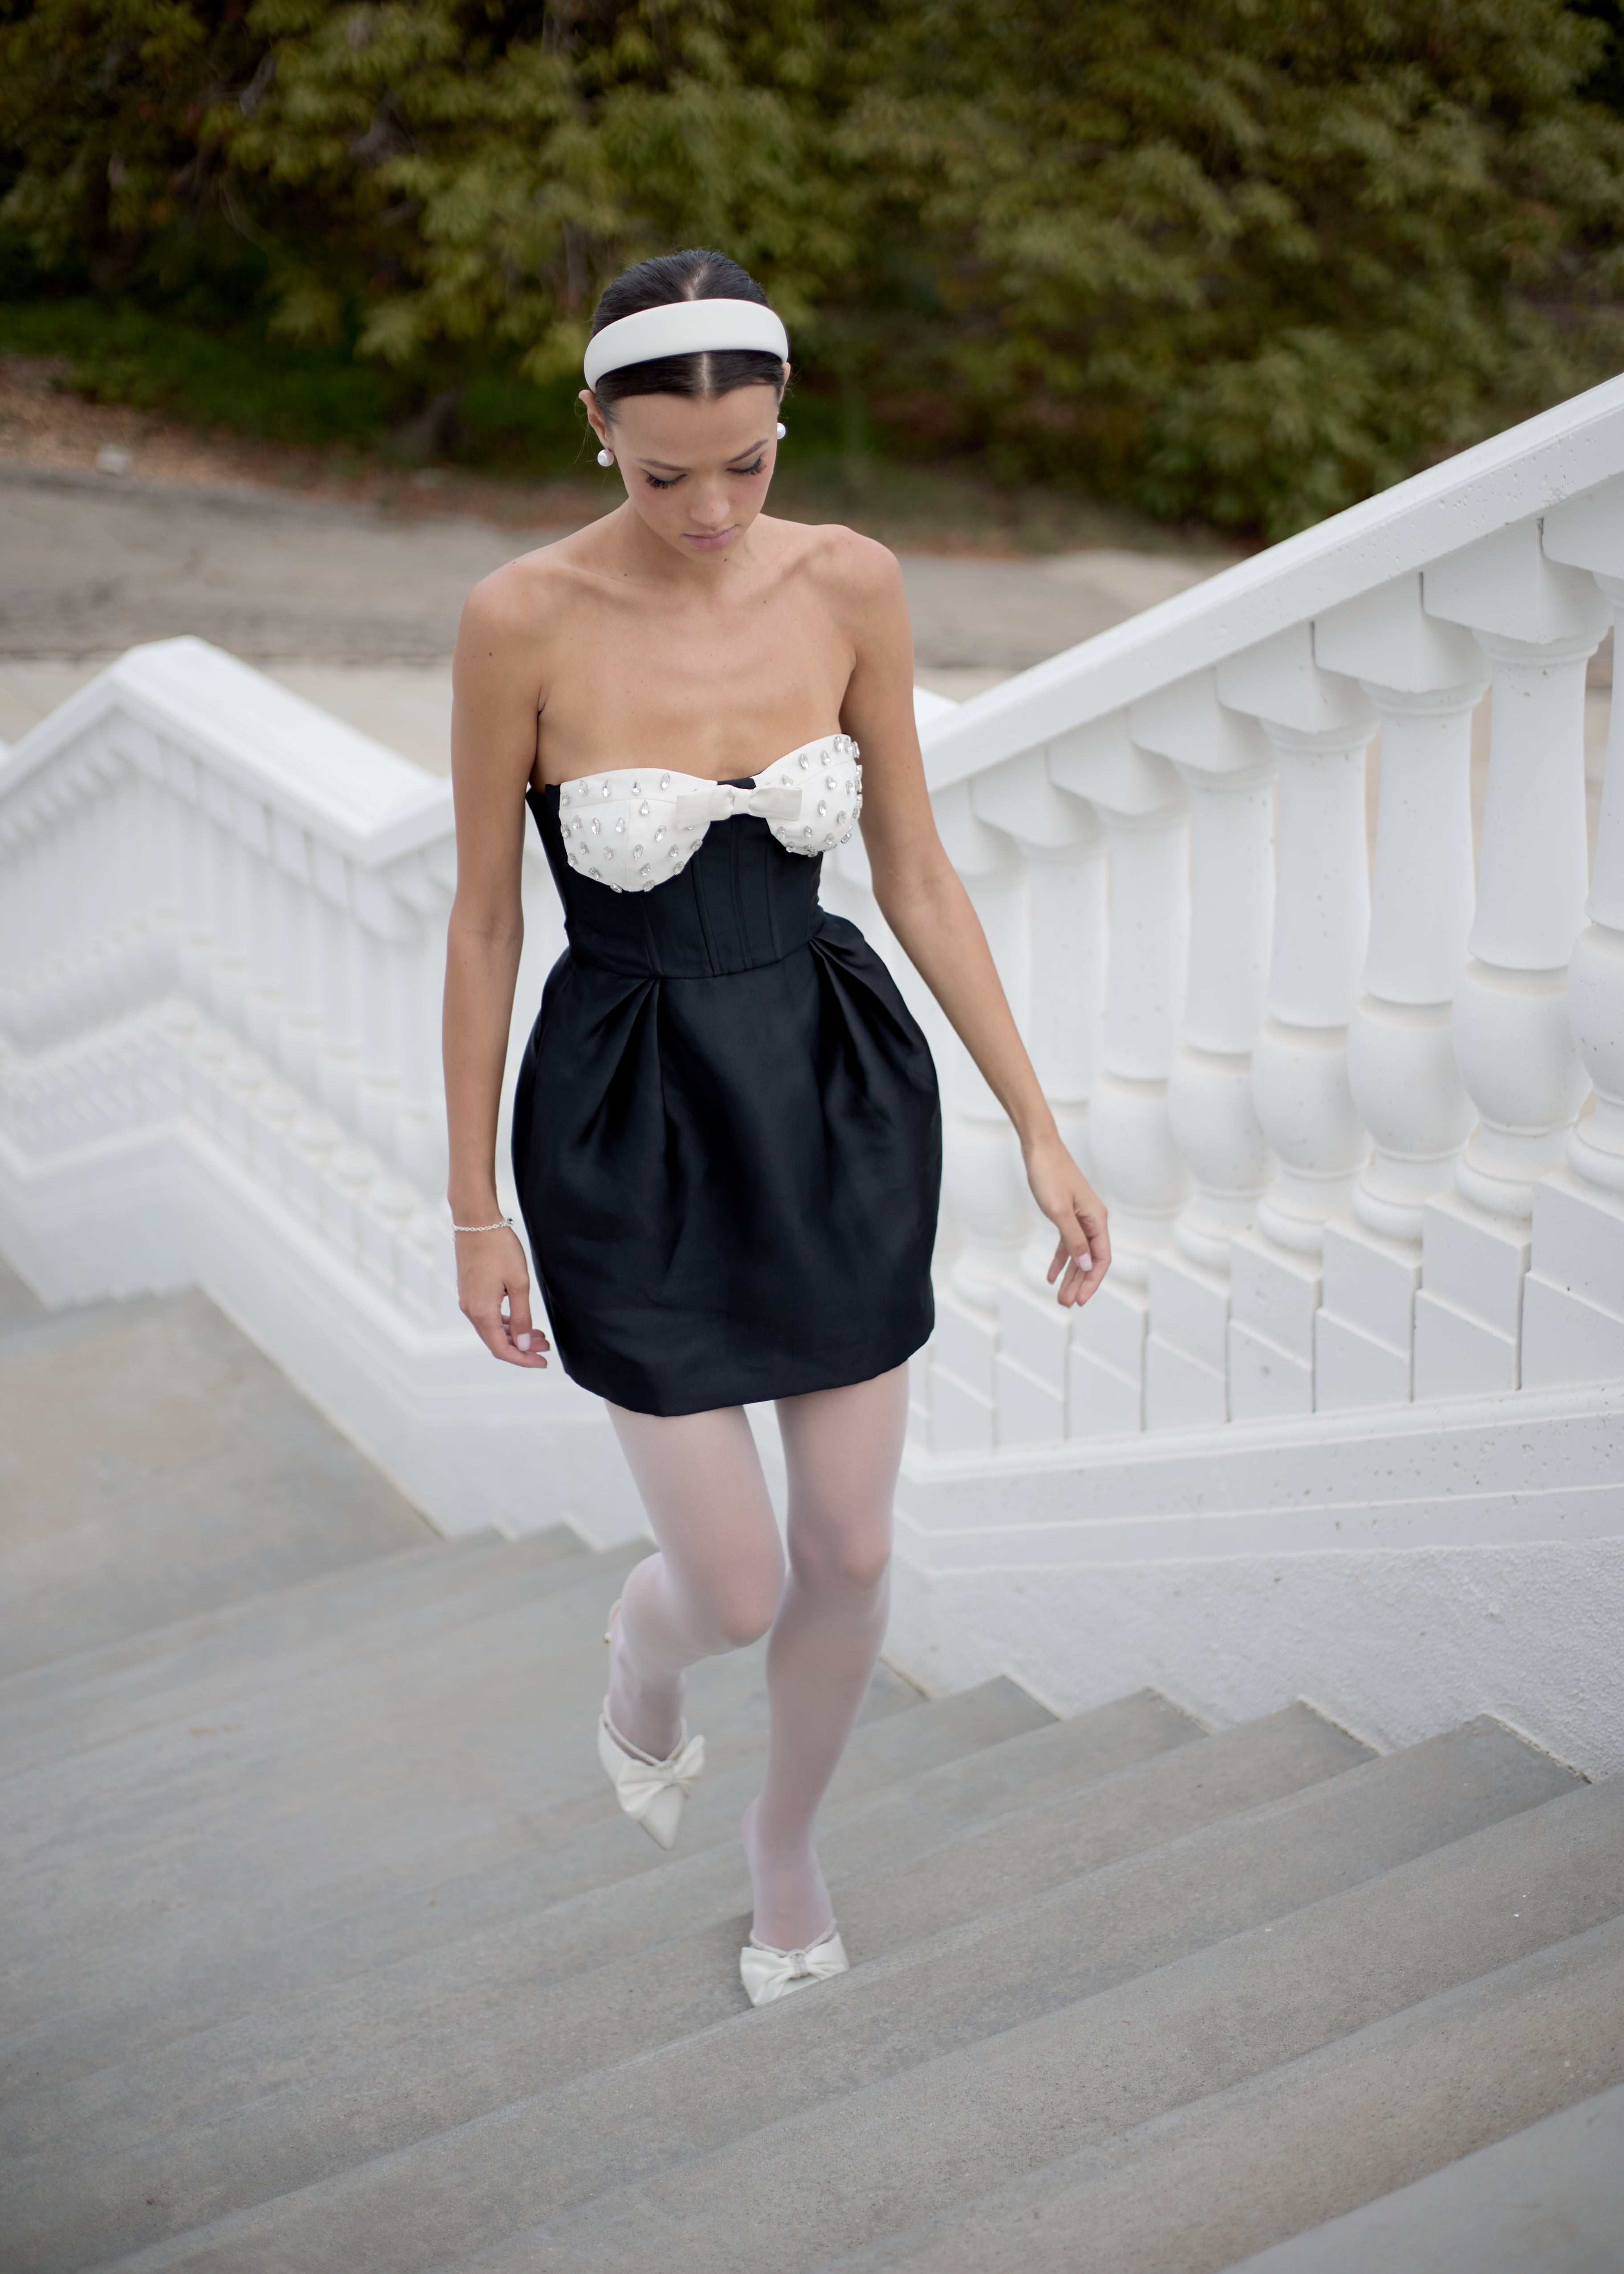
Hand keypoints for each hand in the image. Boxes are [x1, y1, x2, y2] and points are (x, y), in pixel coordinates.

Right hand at [456, 1224, 550, 1368]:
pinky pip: (486, 1316)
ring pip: (492, 1329)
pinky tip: (519, 1319)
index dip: (523, 1359)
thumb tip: (524, 1345)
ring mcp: (468, 1300)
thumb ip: (521, 1317)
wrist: (475, 1220)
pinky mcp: (469, 1291)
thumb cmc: (499, 1248)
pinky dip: (504, 1322)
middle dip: (522, 1348)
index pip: (502, 1349)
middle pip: (496, 1342)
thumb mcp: (518, 1284)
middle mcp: (470, 1310)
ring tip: (539, 1334)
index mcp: (482, 1312)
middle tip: (546, 1347)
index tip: (544, 1362)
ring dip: (514, 1334)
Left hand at [1024, 1131, 1110, 1306]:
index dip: (1092, 1282)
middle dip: (1079, 1284)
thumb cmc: (1049, 1175)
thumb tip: (1087, 1266)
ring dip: (1069, 1275)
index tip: (1080, 1301)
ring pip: (1078, 1254)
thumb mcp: (1059, 1211)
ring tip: (1059, 1297)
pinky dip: (1059, 1260)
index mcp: (1096, 1219)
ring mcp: (1080, 1217)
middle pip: (1089, 1260)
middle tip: (1066, 1304)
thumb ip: (1074, 1240)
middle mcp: (1092, 1220)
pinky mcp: (1066, 1214)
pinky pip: (1067, 1243)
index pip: (1100, 1259)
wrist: (1039, 1148)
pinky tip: (1050, 1275)